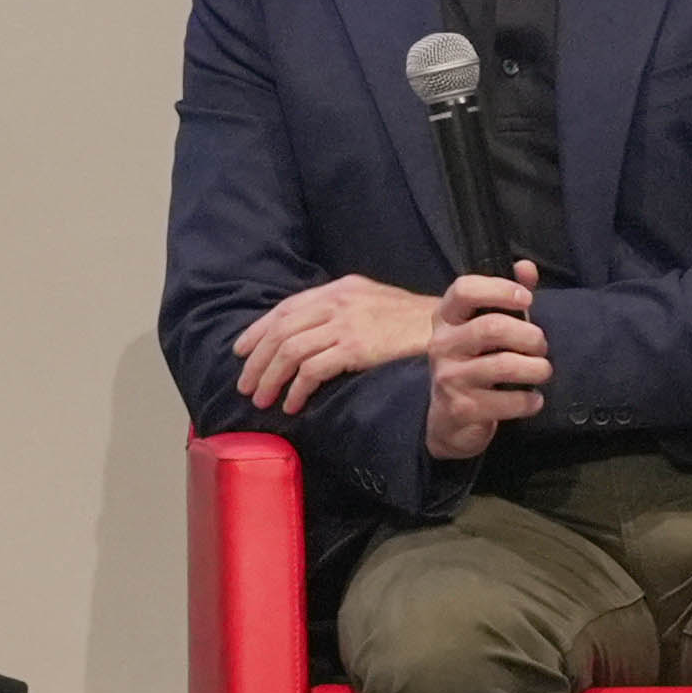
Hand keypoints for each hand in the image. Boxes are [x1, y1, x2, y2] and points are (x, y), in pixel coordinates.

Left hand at [229, 270, 455, 417]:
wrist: (450, 329)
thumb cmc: (414, 323)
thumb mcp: (375, 303)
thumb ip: (343, 310)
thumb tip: (310, 333)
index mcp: (340, 288)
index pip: (286, 307)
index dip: (257, 330)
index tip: (240, 351)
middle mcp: (338, 301)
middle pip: (281, 330)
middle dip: (257, 360)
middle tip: (246, 385)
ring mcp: (347, 324)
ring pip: (290, 350)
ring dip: (270, 378)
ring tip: (263, 400)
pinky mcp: (357, 348)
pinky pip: (313, 369)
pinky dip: (297, 388)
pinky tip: (293, 404)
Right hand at [415, 268, 548, 462]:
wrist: (449, 420)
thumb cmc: (474, 363)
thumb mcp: (484, 327)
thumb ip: (506, 297)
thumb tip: (527, 267)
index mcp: (447, 318)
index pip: (464, 289)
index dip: (499, 289)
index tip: (527, 300)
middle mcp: (442, 344)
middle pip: (492, 327)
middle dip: (529, 336)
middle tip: (541, 346)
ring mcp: (449, 377)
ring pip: (503, 365)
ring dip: (536, 368)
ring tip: (543, 371)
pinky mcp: (462, 408)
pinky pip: (506, 401)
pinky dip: (529, 400)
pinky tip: (534, 399)